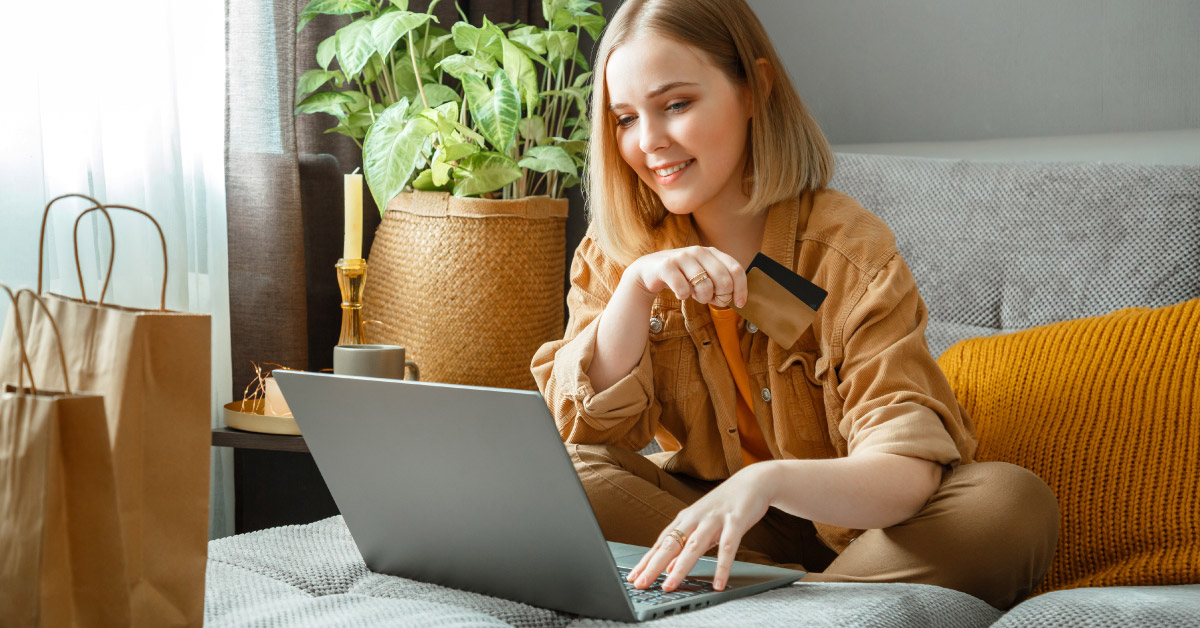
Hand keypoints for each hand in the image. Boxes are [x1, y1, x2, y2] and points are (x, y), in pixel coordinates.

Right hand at [625, 246, 746, 307]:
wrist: (650, 271)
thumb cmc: (682, 276)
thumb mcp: (704, 277)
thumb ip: (721, 285)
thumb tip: (737, 299)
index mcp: (712, 252)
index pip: (736, 269)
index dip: (741, 289)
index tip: (740, 304)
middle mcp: (699, 251)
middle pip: (723, 280)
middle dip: (721, 297)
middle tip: (711, 301)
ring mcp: (682, 256)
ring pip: (705, 286)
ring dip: (702, 298)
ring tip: (694, 296)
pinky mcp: (666, 265)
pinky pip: (683, 289)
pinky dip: (684, 296)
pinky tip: (680, 293)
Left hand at [626, 463, 775, 591]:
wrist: (752, 482)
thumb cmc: (725, 505)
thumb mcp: (702, 526)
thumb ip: (686, 547)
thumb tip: (670, 569)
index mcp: (685, 520)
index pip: (661, 543)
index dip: (646, 561)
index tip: (633, 578)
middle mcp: (695, 519)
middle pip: (670, 544)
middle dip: (654, 565)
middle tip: (641, 583)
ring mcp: (714, 519)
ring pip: (694, 546)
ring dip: (680, 567)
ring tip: (669, 586)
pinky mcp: (735, 521)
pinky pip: (728, 547)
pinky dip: (722, 566)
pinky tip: (718, 584)